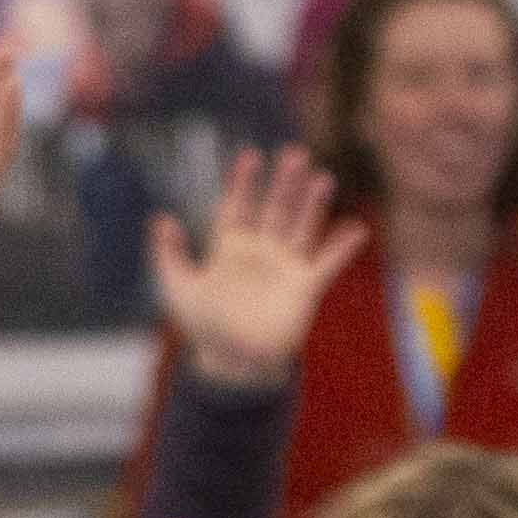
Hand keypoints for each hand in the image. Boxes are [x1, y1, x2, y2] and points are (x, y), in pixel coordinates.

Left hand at [147, 146, 351, 392]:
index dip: (242, 182)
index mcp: (230, 248)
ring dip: (312, 204)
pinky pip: (327, 263)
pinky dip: (342, 247)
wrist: (231, 364)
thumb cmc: (204, 327)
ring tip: (322, 178)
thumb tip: (161, 219)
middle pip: (274, 209)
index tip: (249, 155)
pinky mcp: (304, 287)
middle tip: (293, 153)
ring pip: (301, 227)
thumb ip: (168, 255)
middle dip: (283, 183)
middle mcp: (260, 251)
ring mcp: (284, 266)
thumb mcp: (178, 289)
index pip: (238, 206)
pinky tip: (357, 228)